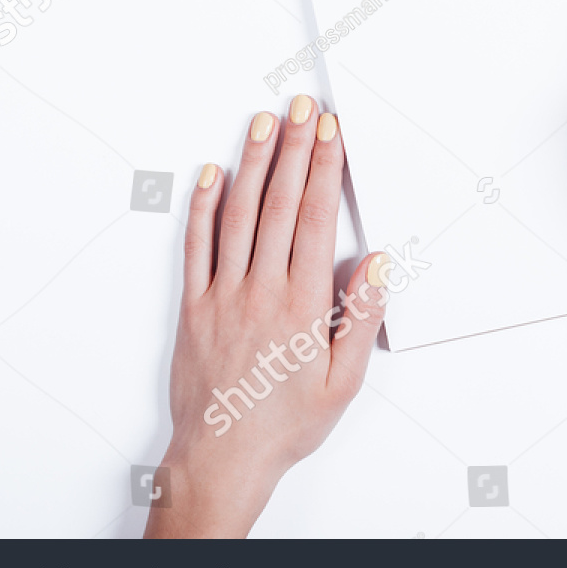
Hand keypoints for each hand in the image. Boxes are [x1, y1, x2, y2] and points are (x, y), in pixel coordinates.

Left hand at [145, 96, 388, 537]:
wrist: (221, 458)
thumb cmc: (284, 424)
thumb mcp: (343, 381)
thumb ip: (360, 317)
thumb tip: (374, 264)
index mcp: (301, 306)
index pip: (313, 220)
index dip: (323, 169)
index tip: (330, 134)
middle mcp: (260, 291)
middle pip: (277, 204)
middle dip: (293, 149)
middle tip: (301, 109)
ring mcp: (222, 296)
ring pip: (237, 215)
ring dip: (252, 163)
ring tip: (263, 123)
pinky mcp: (193, 307)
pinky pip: (196, 246)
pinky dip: (203, 206)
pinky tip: (211, 174)